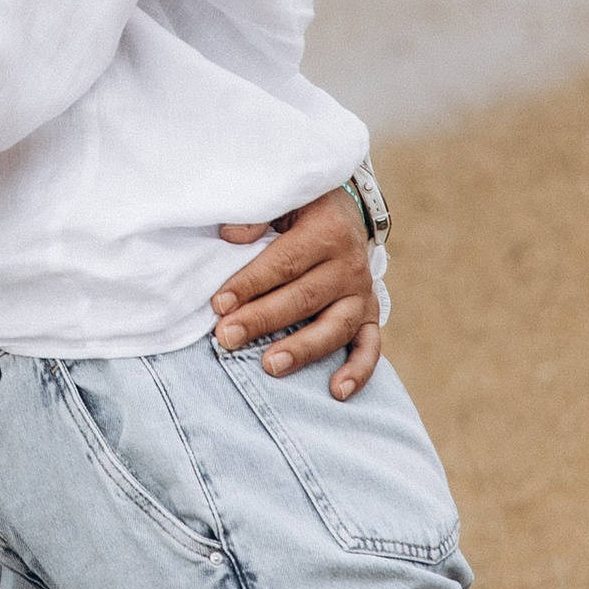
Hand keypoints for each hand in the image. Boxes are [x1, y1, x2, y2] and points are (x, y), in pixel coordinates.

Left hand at [209, 187, 381, 400]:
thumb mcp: (281, 197)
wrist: (344, 208)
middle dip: (263, 320)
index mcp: (326, 231)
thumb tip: (229, 236)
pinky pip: (370, 345)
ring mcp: (363, 292)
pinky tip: (336, 391)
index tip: (218, 305)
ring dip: (303, 349)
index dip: (249, 284)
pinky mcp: (370, 312)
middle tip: (227, 338)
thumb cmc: (300, 205)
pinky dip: (358, 370)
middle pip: (304, 298)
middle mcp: (349, 264)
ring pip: (335, 327)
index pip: (283, 263)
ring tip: (270, 366)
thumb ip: (257, 214)